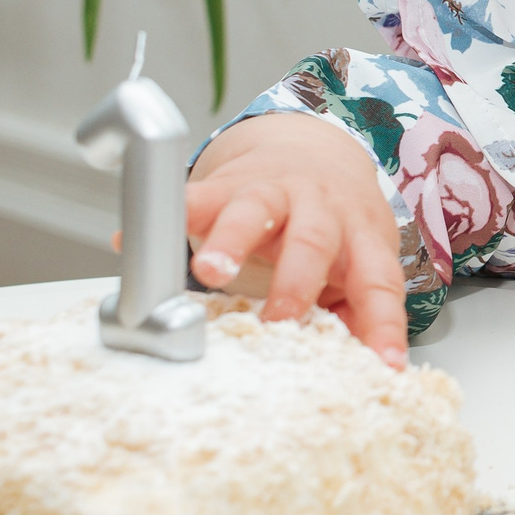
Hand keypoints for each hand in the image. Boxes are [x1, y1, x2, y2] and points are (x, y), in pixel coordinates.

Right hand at [185, 113, 407, 365]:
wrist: (312, 147)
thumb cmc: (339, 222)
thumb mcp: (362, 259)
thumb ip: (362, 311)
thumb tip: (371, 367)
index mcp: (361, 234)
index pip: (379, 281)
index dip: (383, 322)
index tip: (384, 363)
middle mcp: (320, 209)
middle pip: (314, 240)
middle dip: (296, 280)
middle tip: (280, 318)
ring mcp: (273, 193)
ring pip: (253, 212)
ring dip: (231, 241)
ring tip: (209, 271)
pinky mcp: (227, 185)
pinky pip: (192, 196)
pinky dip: (164, 216)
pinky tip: (130, 240)